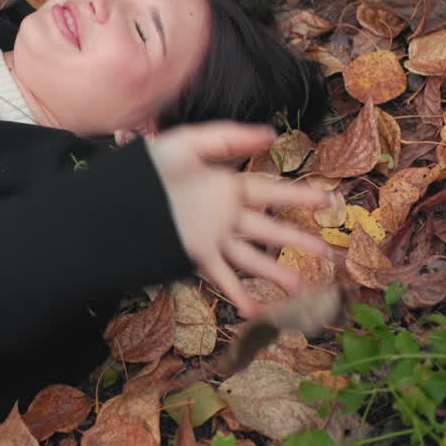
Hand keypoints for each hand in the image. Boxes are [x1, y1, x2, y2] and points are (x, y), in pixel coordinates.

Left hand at [145, 121, 333, 318]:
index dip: (298, 196)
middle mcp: (225, 214)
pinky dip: (235, 292)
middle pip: (268, 228)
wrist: (119, 194)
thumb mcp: (190, 142)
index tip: (326, 200)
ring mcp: (212, 237)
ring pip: (250, 256)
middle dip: (296, 238)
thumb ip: (229, 137)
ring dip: (274, 271)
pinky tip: (252, 311)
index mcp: (227, 185)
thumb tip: (270, 134)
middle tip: (326, 251)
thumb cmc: (152, 165)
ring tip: (299, 286)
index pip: (270, 192)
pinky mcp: (194, 253)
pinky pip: (219, 275)